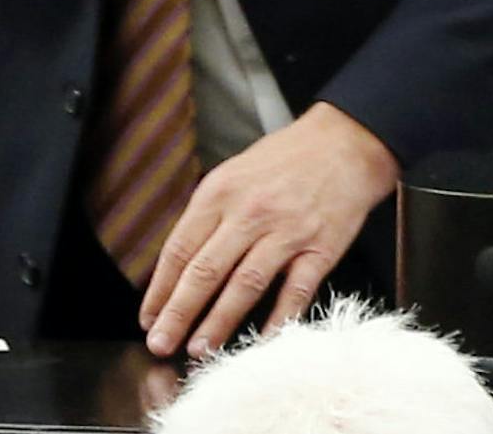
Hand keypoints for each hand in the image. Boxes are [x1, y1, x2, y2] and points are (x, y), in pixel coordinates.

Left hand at [140, 101, 398, 358]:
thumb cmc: (285, 159)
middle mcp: (249, 211)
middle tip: (160, 344)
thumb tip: (179, 266)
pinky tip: (261, 342)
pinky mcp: (320, 248)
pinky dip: (278, 320)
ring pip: (245, 285)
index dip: (161, 289)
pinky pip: (295, 291)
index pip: (181, 248)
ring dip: (219, 322)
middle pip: (205, 271)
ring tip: (199, 350)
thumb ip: (208, 214)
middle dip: (178, 314)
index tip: (148, 318)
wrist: (344, 142)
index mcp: (221, 191)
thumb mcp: (234, 172)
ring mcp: (286, 231)